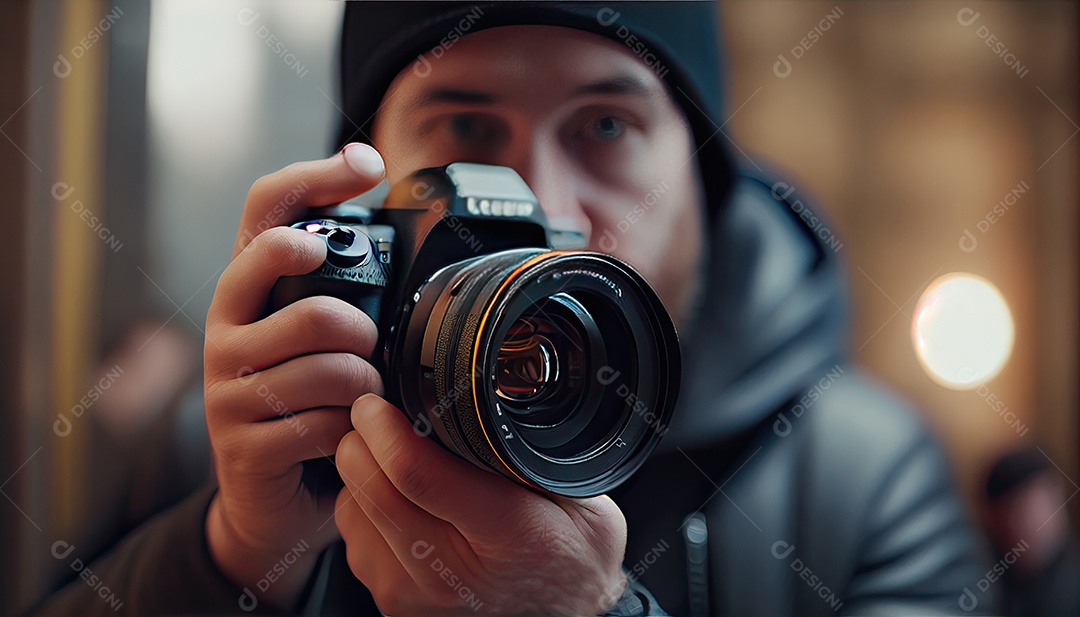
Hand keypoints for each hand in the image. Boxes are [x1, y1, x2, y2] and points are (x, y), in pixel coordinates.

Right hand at [203, 144, 386, 610]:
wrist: (270, 500)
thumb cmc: (308, 405)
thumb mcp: (319, 342)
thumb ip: (344, 294)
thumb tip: (403, 231)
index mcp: (247, 291)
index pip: (265, 209)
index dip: (314, 175)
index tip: (368, 163)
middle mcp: (225, 328)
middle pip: (302, 283)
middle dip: (359, 318)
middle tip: (369, 347)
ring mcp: (226, 387)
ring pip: (326, 361)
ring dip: (365, 384)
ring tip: (362, 401)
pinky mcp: (242, 442)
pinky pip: (322, 423)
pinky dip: (351, 433)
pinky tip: (345, 439)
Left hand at [334, 394, 628, 616]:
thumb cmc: (572, 550)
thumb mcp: (575, 489)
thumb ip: (523, 450)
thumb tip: (467, 395)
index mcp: (508, 534)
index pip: (416, 474)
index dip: (385, 427)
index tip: (378, 402)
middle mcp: (453, 574)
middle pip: (371, 489)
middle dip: (362, 440)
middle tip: (375, 415)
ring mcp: (417, 596)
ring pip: (354, 510)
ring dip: (361, 474)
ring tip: (391, 457)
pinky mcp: (395, 604)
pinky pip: (355, 538)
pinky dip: (365, 507)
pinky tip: (396, 498)